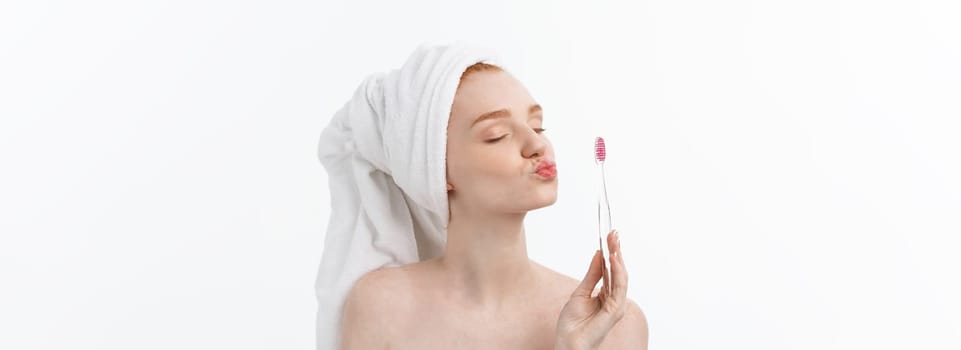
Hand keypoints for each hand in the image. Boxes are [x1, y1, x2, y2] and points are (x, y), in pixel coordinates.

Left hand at [555, 230, 627, 349]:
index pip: (613, 270)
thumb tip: (599, 255)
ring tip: (614, 242)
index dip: (612, 252)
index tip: (610, 236)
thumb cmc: (572, 324)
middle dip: (617, 251)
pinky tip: (613, 259)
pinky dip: (617, 272)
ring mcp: (617, 305)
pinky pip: (619, 288)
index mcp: (607, 295)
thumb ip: (592, 275)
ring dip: (618, 258)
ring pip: (622, 277)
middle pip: (619, 271)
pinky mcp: (615, 310)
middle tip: (614, 233)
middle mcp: (615, 299)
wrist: (567, 342)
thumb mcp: (581, 292)